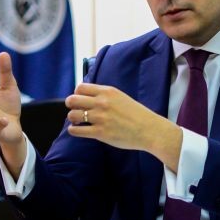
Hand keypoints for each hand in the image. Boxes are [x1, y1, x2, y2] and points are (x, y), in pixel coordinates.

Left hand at [66, 83, 182, 171]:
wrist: (149, 129)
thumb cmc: (136, 114)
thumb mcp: (120, 97)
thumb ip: (105, 96)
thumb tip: (87, 98)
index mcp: (108, 91)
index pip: (80, 87)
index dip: (77, 94)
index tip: (80, 100)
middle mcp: (102, 102)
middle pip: (73, 99)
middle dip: (71, 105)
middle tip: (76, 110)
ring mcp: (100, 118)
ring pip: (73, 115)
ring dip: (73, 118)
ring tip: (78, 121)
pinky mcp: (100, 132)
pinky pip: (76, 130)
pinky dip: (74, 130)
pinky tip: (78, 130)